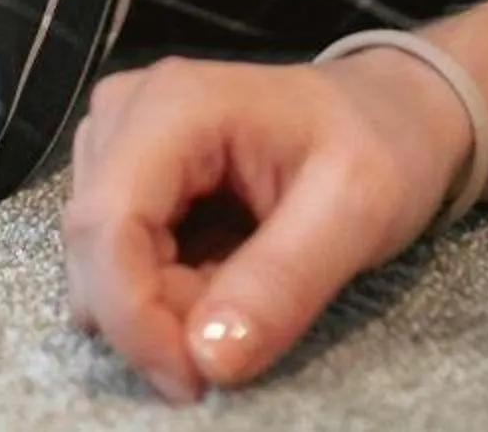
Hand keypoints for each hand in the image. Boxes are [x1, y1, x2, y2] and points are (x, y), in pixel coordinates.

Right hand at [61, 52, 476, 402]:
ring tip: (247, 285)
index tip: (192, 382)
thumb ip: (284, 282)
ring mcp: (119, 137)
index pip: (107, 224)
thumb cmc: (381, 145)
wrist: (390, 111)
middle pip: (97, 248)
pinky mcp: (126, 168)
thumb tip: (208, 358)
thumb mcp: (357, 210)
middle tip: (244, 332)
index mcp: (175, 105)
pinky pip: (119, 256)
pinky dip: (168, 290)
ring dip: (165, 304)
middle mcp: (127, 110)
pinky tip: (224, 271)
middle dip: (158, 317)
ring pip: (102, 259)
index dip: (132, 316)